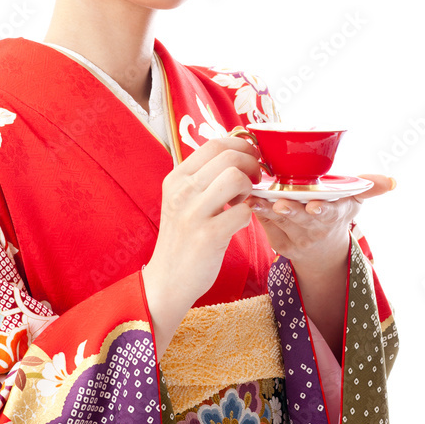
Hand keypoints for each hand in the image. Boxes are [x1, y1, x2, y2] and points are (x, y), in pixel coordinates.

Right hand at [143, 136, 260, 355]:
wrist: (168, 279)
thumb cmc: (182, 237)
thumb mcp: (183, 200)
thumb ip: (203, 178)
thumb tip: (236, 154)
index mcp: (177, 178)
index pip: (214, 144)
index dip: (241, 146)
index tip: (252, 157)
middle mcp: (182, 191)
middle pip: (229, 156)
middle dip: (252, 164)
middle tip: (256, 179)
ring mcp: (193, 213)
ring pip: (235, 178)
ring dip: (250, 187)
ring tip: (246, 199)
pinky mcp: (208, 236)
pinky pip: (242, 212)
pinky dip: (250, 214)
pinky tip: (242, 220)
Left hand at [245, 174, 395, 264]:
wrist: (324, 252)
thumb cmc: (337, 213)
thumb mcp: (355, 201)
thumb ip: (368, 187)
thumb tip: (392, 181)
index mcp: (335, 216)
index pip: (330, 214)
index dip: (322, 210)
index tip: (314, 206)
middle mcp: (315, 230)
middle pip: (301, 219)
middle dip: (291, 211)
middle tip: (279, 202)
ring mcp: (296, 239)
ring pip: (280, 222)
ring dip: (267, 211)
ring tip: (255, 199)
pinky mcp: (279, 243)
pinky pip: (267, 227)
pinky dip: (257, 215)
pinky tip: (248, 201)